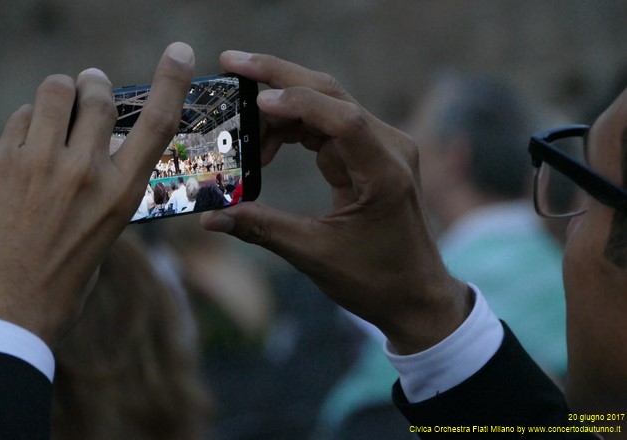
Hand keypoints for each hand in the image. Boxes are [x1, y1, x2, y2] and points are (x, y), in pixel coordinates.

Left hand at [0, 42, 194, 347]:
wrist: (5, 308)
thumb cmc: (63, 275)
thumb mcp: (105, 231)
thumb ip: (107, 185)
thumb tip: (98, 150)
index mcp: (122, 193)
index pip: (157, 125)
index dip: (172, 82)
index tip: (180, 52)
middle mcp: (85, 172)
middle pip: (97, 94)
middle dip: (93, 84)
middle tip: (89, 87)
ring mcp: (40, 164)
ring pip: (55, 92)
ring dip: (60, 93)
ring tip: (57, 110)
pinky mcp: (1, 164)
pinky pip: (21, 117)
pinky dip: (29, 121)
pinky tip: (26, 145)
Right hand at [201, 51, 471, 353]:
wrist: (415, 293)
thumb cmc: (377, 279)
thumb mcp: (316, 256)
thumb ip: (263, 229)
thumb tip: (211, 218)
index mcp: (384, 174)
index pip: (343, 119)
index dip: (299, 104)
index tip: (255, 102)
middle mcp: (389, 149)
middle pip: (332, 96)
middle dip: (280, 77)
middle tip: (231, 63)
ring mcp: (380, 149)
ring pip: (326, 106)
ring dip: (281, 107)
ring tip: (240, 124)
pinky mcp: (368, 156)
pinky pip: (327, 127)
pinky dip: (293, 127)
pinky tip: (265, 143)